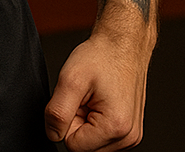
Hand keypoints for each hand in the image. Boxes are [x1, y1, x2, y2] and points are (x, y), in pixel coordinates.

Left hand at [44, 29, 149, 149]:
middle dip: (78, 121)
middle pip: (84, 146)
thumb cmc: (101, 56)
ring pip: (92, 142)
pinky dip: (96, 120)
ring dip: (87, 120)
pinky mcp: (130, 131)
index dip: (67, 119)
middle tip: (85, 96)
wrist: (122, 43)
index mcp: (115, 128)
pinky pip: (102, 136)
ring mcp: (131, 136)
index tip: (77, 98)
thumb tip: (52, 134)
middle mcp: (128, 137)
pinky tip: (101, 100)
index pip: (73, 145)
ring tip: (94, 96)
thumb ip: (57, 112)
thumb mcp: (70, 79)